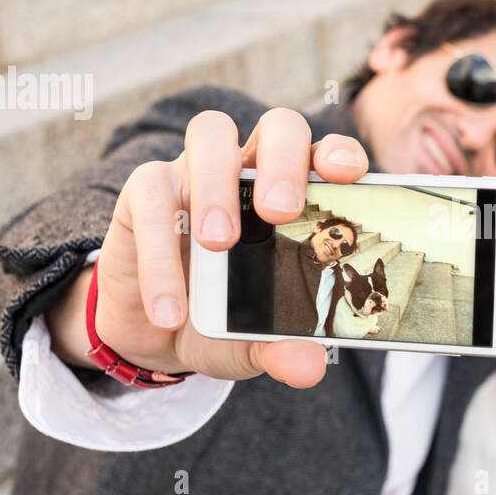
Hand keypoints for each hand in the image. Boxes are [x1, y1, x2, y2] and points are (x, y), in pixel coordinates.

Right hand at [46, 107, 368, 387]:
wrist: (155, 332)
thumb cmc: (226, 318)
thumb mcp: (256, 341)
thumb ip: (284, 349)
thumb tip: (308, 368)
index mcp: (298, 193)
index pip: (327, 154)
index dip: (340, 153)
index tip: (349, 174)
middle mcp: (252, 169)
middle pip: (277, 126)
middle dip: (283, 160)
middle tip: (281, 211)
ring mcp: (198, 171)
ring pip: (210, 134)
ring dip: (217, 183)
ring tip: (218, 243)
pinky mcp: (146, 191)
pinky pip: (151, 196)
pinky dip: (160, 250)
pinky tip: (171, 307)